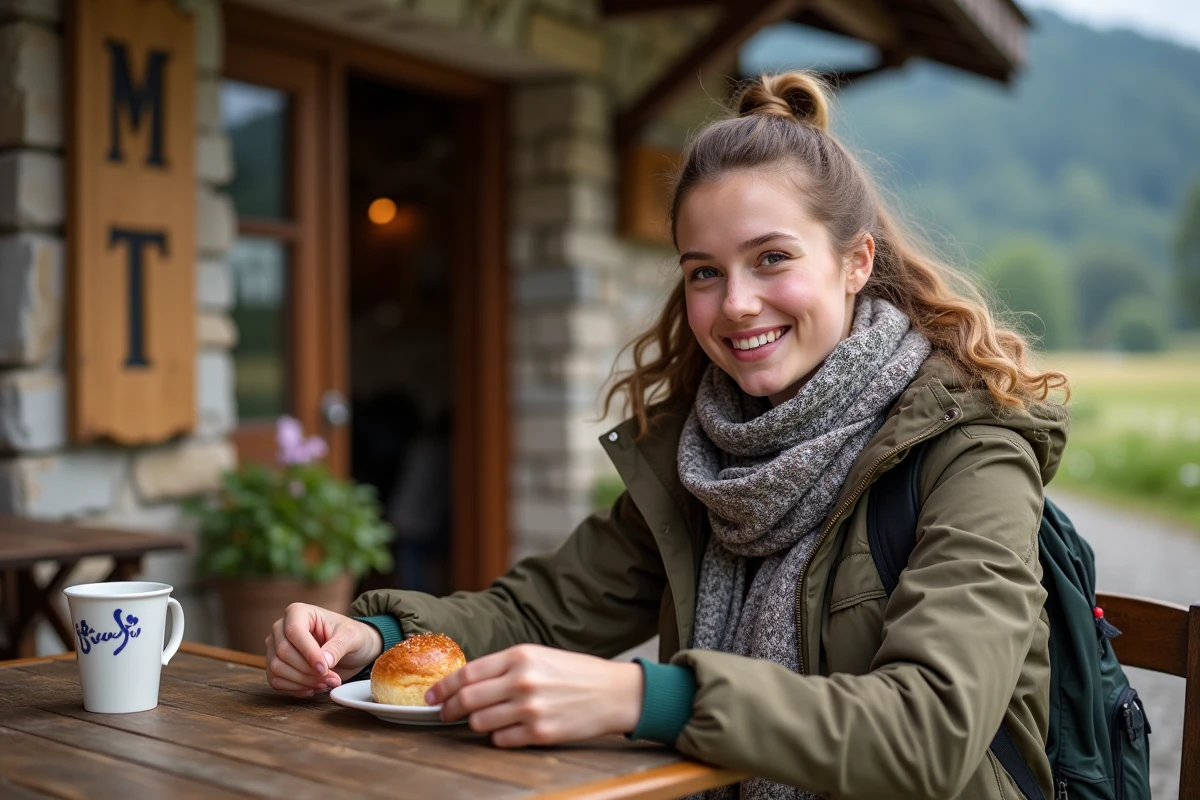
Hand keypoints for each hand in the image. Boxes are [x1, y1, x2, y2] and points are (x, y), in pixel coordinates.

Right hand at [264, 603, 383, 697]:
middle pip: (283, 652)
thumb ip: (337, 647)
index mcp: (298, 612)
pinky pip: (276, 681)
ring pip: (277, 668)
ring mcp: (275, 647)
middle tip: (333, 679)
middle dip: (308, 671)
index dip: (308, 653)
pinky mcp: (276, 665)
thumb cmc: (351, 636)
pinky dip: (295, 689)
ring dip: (303, 681)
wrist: (352, 650)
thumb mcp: (352, 637)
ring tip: (326, 683)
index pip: (294, 631)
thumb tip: (324, 661)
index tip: (325, 669)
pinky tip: (313, 689)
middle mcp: (281, 628)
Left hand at [427, 644, 643, 747]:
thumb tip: (466, 683)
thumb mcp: (537, 656)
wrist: (612, 692)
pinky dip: (499, 737)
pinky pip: (501, 740)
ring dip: (476, 723)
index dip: (443, 687)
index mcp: (519, 656)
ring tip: (485, 719)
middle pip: (467, 700)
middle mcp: (522, 681)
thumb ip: (503, 667)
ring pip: (480, 723)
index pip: (467, 673)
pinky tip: (509, 729)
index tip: (431, 696)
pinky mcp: (540, 733)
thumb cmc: (574, 673)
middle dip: (449, 709)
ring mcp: (531, 708)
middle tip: (444, 713)